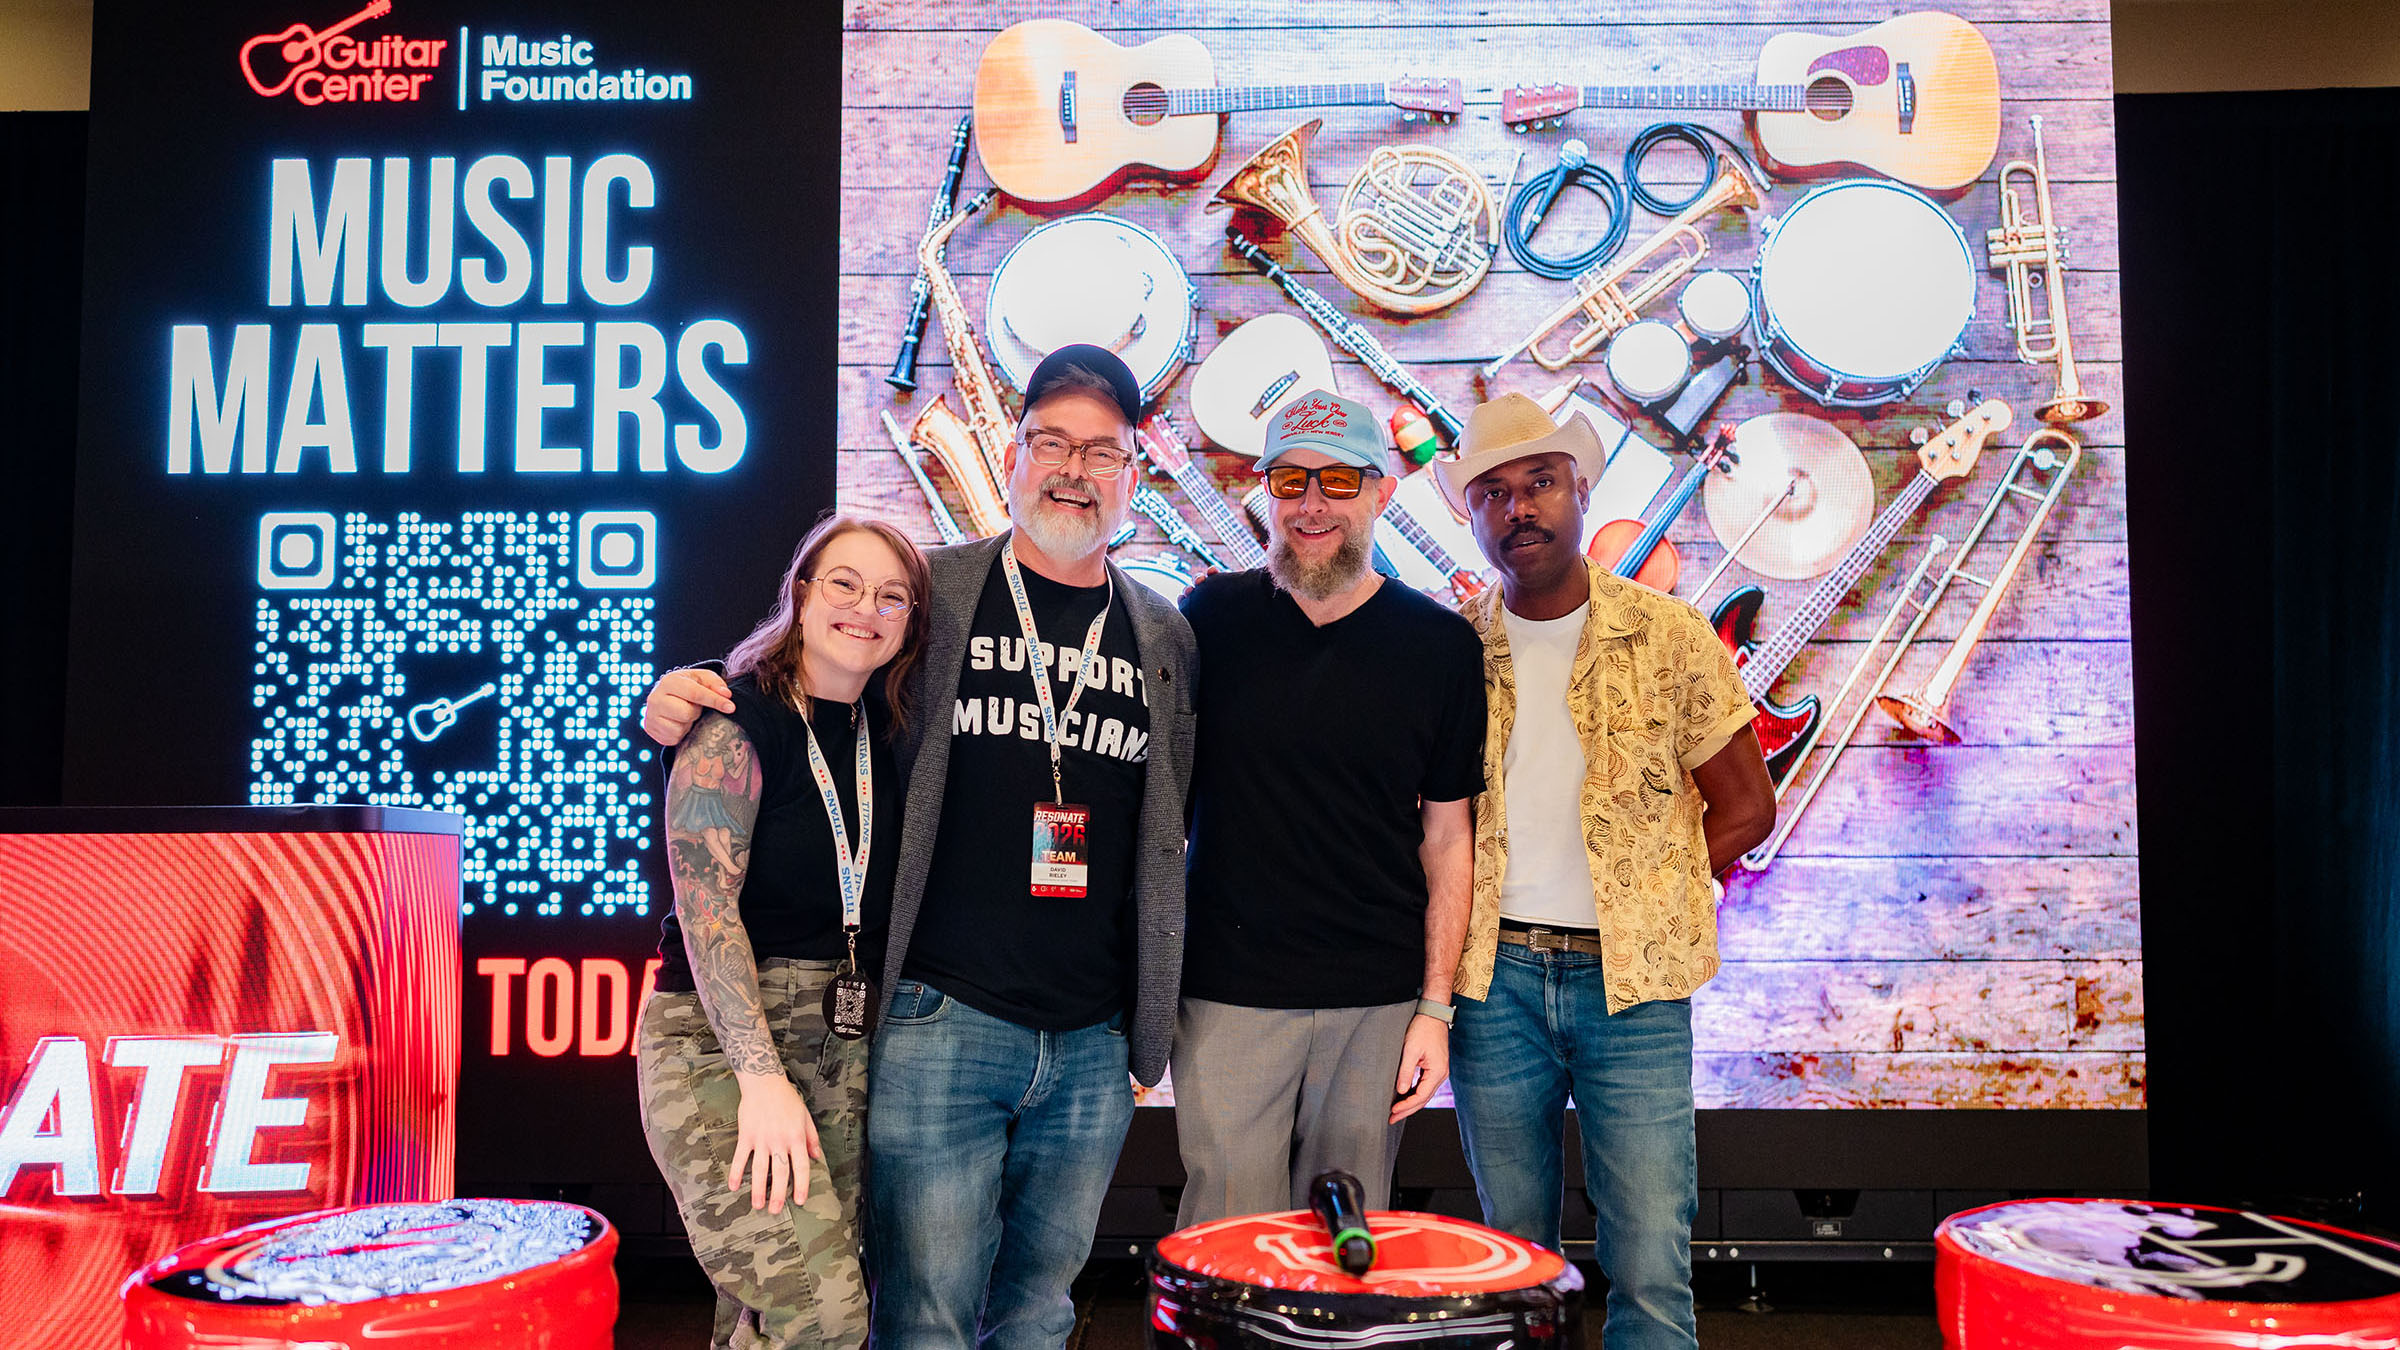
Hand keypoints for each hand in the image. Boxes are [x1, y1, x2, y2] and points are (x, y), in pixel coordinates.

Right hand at [643, 668, 734, 746]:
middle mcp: (655, 698)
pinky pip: (674, 738)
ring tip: (684, 714)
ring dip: (689, 724)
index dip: (715, 701)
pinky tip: (677, 722)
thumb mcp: (701, 679)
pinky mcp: (650, 729)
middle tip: (695, 707)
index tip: (731, 707)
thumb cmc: (687, 686)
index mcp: (669, 681)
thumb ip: (715, 683)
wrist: (664, 697)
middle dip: (697, 712)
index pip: (695, 693)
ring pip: (680, 728)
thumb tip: (726, 695)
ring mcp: (650, 715)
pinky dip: (681, 732)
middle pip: (687, 713)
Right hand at [728, 1072, 822, 1211]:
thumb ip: (811, 1138)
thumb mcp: (805, 1117)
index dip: (802, 1185)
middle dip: (779, 1194)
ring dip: (758, 1189)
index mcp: (796, 1137)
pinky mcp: (746, 1136)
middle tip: (776, 1211)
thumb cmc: (787, 1099)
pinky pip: (740, 1157)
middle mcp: (779, 1141)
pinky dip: (735, 1172)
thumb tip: (817, 1156)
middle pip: (780, 1172)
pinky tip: (732, 1186)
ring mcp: (761, 1139)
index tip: (800, 1200)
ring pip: (760, 1169)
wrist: (764, 1083)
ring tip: (757, 1205)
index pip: (801, 1166)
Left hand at [1390, 1013, 1449, 1122]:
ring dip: (1410, 1103)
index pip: (1421, 1096)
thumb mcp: (1410, 1050)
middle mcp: (1441, 1075)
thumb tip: (1401, 1092)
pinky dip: (1414, 1094)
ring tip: (1395, 1112)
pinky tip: (1403, 1098)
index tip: (1392, 1111)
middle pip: (1424, 1099)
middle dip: (1407, 1110)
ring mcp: (1439, 1071)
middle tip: (1391, 1119)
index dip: (1406, 1106)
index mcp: (1437, 1072)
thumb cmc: (1422, 1028)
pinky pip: (1424, 1086)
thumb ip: (1406, 1072)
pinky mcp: (1435, 1067)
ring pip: (1424, 1094)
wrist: (1433, 1013)